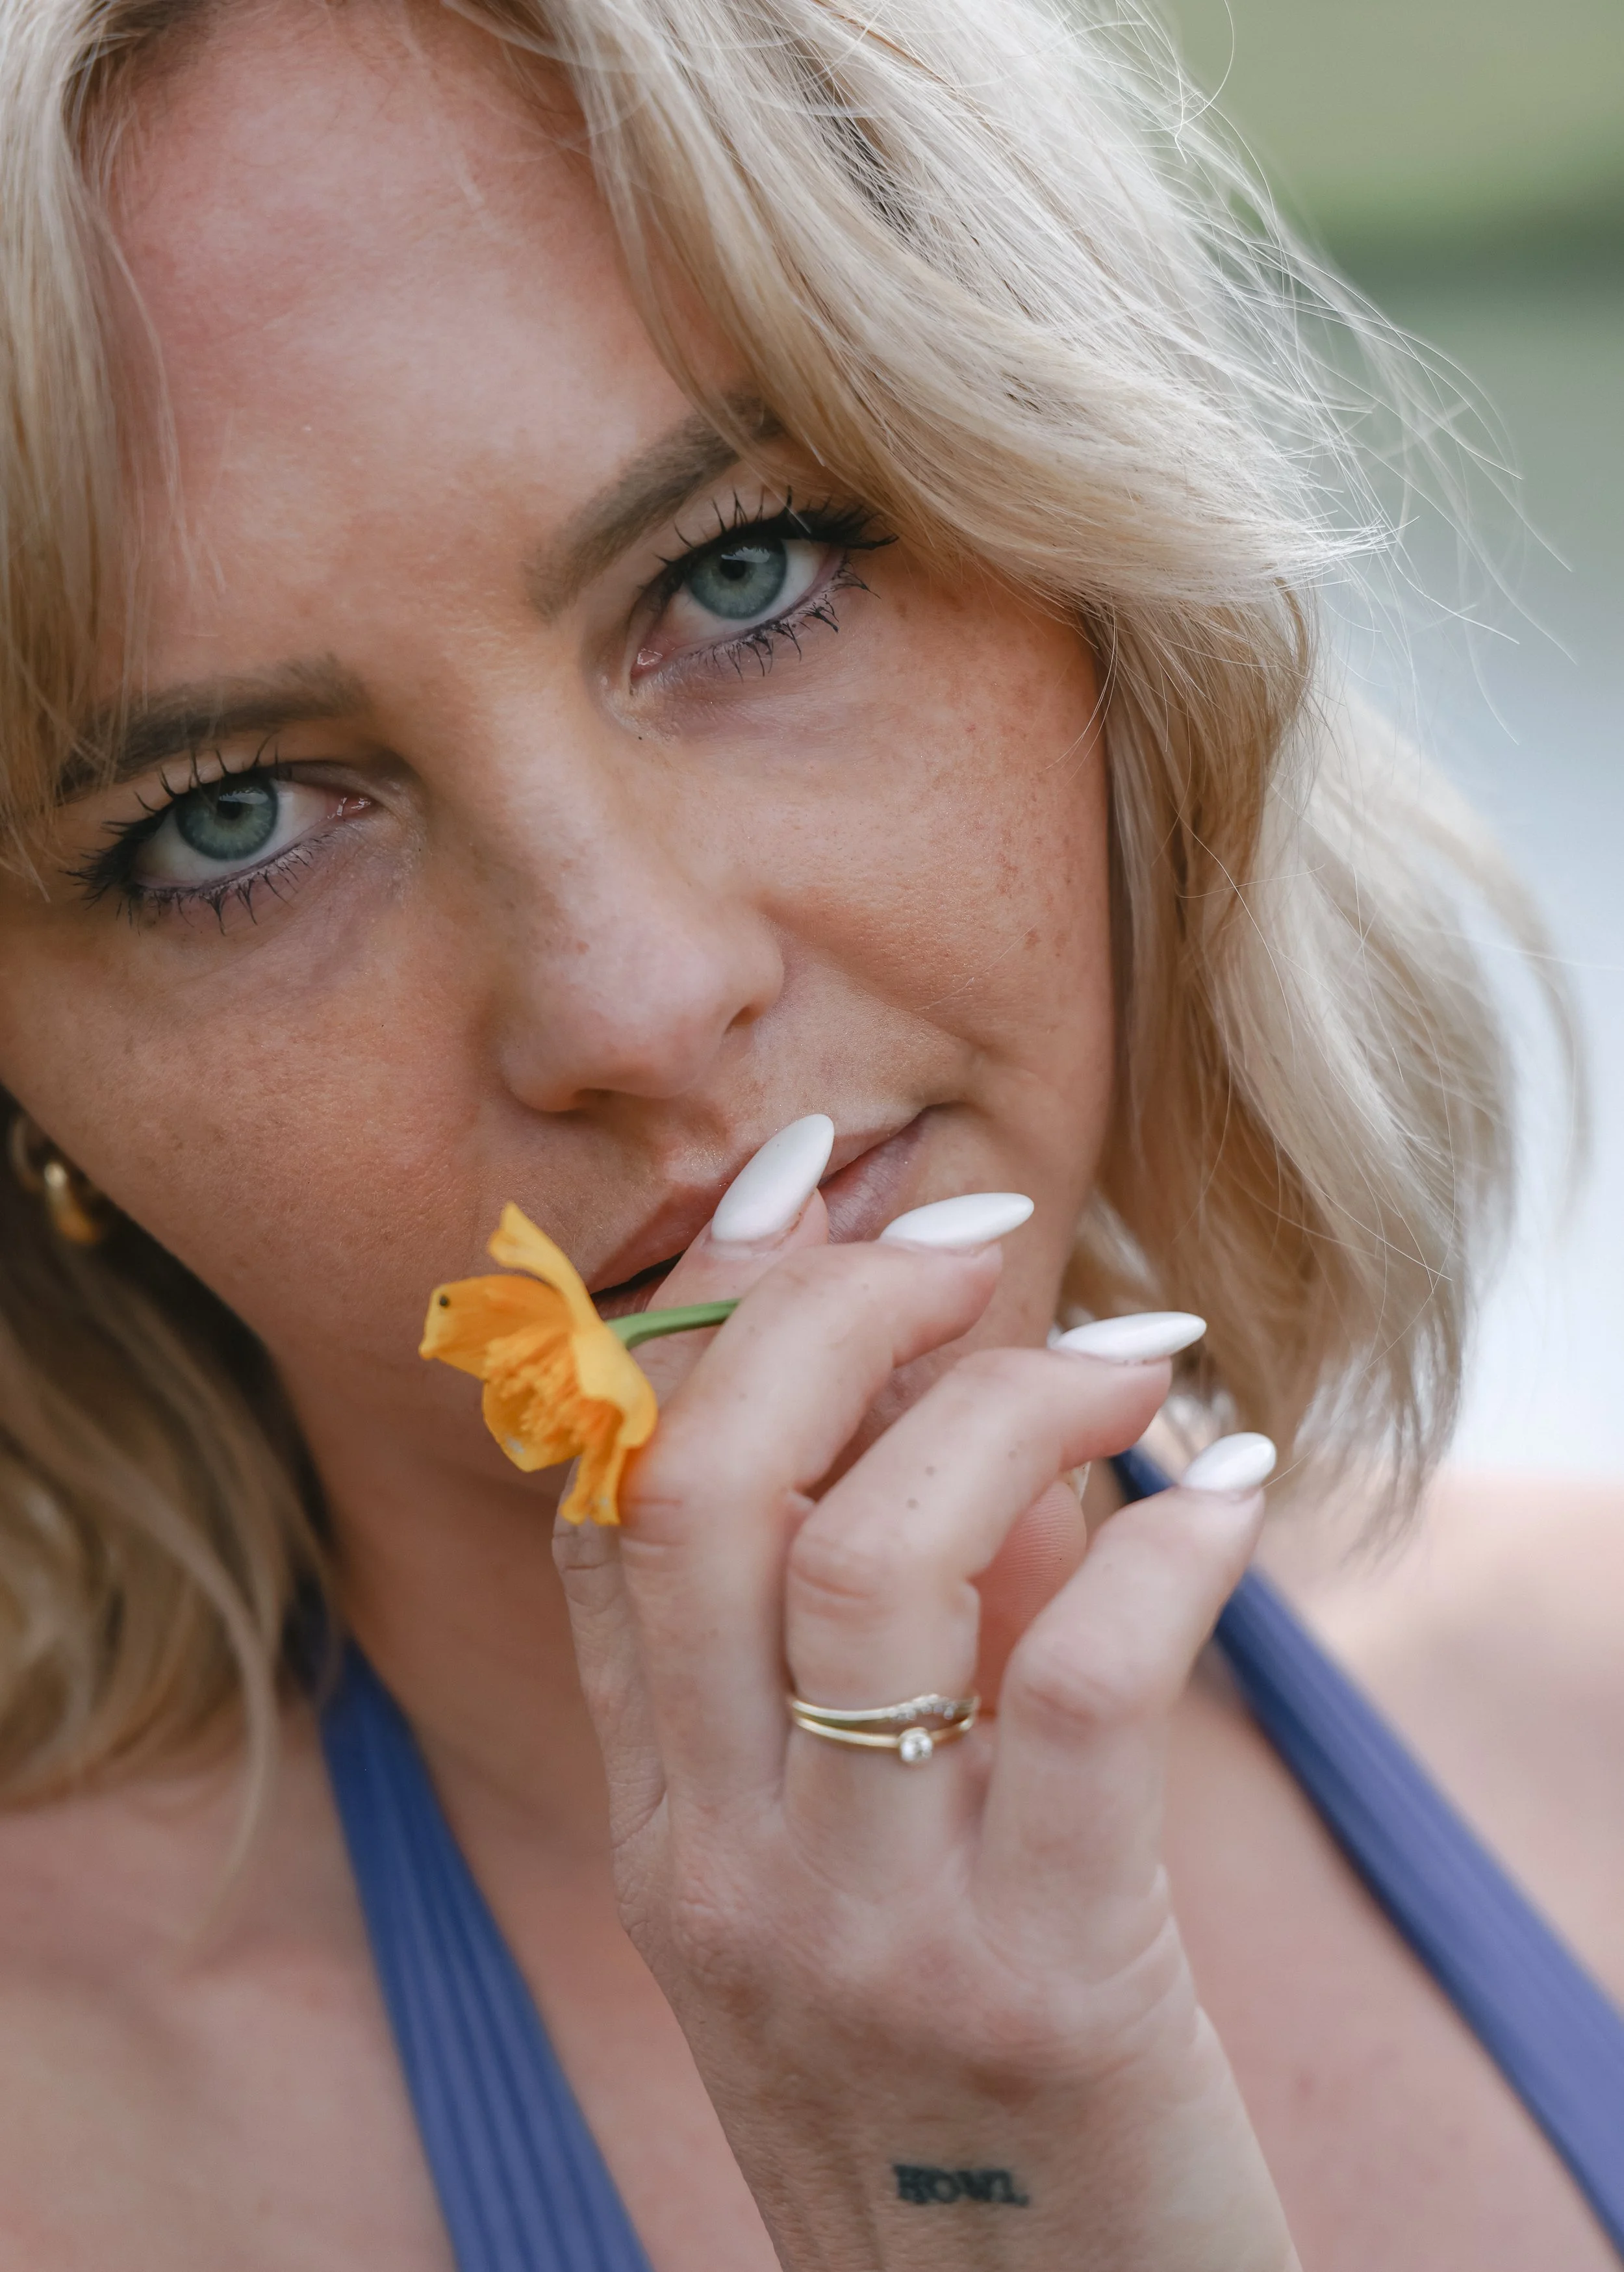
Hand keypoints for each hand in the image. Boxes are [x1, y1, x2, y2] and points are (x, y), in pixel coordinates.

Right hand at [555, 1139, 1297, 2271]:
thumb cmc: (968, 2088)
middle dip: (832, 1308)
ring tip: (1132, 1358)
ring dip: (1014, 1403)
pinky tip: (1237, 1492)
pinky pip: (1081, 1682)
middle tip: (975, 1232)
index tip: (816, 1186)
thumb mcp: (854, 1885)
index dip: (702, 1318)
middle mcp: (722, 1866)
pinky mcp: (1043, 1980)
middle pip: (710, 1488)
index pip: (613, 1512)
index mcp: (664, 1828)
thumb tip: (978, 1421)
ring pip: (874, 1555)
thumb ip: (879, 1666)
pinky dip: (1171, 1546)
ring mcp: (863, 1926)